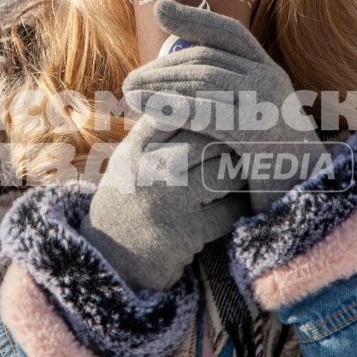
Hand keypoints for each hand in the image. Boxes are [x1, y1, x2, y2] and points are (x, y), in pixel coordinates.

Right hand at [81, 111, 249, 291]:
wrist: (109, 261)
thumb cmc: (126, 202)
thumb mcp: (128, 161)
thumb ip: (153, 131)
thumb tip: (194, 95)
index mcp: (135, 150)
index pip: (178, 113)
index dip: (208, 112)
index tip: (226, 115)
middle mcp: (148, 172)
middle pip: (207, 140)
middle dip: (231, 143)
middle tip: (246, 145)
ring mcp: (167, 202)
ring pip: (223, 173)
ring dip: (238, 176)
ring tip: (240, 176)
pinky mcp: (185, 232)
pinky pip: (229, 211)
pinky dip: (237, 208)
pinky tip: (234, 206)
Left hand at [123, 0, 325, 212]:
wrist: (306, 202)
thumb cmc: (272, 166)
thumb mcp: (252, 121)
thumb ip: (227, 96)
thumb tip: (180, 78)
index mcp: (270, 73)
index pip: (230, 34)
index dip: (195, 19)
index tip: (160, 9)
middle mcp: (272, 81)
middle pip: (208, 60)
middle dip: (163, 67)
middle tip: (129, 79)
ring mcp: (267, 105)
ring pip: (204, 82)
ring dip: (161, 85)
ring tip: (130, 93)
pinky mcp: (257, 134)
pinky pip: (207, 114)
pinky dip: (174, 107)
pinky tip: (148, 110)